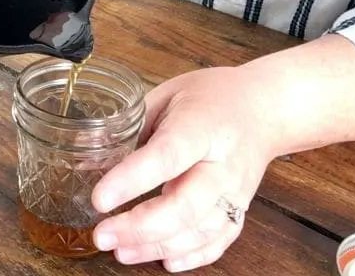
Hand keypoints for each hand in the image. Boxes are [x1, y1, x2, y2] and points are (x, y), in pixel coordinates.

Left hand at [90, 66, 277, 272]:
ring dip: (156, 247)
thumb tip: (89, 157)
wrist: (265, 109)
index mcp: (202, 127)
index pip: (166, 156)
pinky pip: (218, 242)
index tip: (99, 199)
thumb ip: (132, 126)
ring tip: (119, 251)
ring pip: (198, 231)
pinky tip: (162, 261)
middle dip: (139, 227)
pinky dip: (191, 256)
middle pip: (184, 206)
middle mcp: (222, 164)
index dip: (131, 180)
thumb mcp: (167, 95)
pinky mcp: (240, 210)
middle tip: (101, 234)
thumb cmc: (210, 97)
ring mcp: (235, 192)